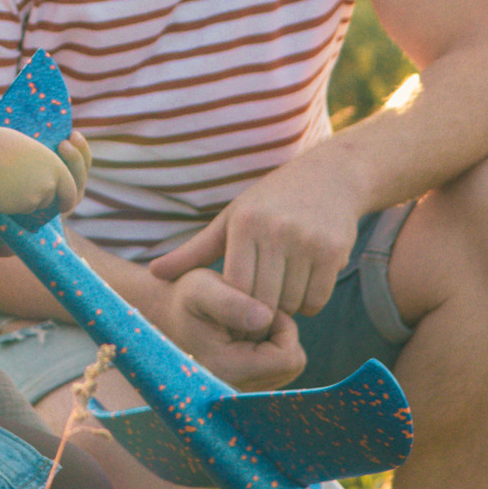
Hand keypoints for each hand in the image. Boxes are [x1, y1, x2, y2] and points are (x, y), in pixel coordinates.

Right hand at [0, 127, 81, 218]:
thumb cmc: (3, 146)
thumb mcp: (32, 151)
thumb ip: (45, 168)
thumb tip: (48, 182)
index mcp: (56, 166)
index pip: (72, 191)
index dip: (68, 200)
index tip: (64, 205)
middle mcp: (50, 184)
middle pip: (49, 200)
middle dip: (40, 197)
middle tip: (27, 188)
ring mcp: (35, 197)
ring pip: (32, 205)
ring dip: (22, 197)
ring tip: (7, 177)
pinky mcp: (19, 207)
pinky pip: (17, 209)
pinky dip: (10, 201)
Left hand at [150, 154, 367, 333]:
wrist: (331, 176)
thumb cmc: (271, 202)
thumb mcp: (231, 219)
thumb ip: (194, 251)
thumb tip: (154, 273)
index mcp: (245, 224)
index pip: (235, 288)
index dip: (234, 307)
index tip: (235, 311)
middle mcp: (276, 231)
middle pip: (263, 301)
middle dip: (260, 312)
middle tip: (258, 310)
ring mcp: (308, 241)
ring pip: (291, 304)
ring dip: (286, 308)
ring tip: (281, 290)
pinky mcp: (334, 251)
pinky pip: (317, 300)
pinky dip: (310, 302)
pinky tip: (303, 284)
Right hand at [158, 262, 308, 385]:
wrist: (166, 312)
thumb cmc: (187, 296)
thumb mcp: (202, 288)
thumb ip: (231, 303)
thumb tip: (264, 319)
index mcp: (228, 371)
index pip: (287, 357)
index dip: (283, 326)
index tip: (258, 306)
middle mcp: (234, 390)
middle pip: (293, 364)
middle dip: (281, 333)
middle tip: (251, 312)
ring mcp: (240, 393)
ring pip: (289, 366)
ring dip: (276, 339)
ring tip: (246, 322)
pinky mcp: (245, 388)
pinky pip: (280, 370)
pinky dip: (271, 348)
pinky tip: (246, 334)